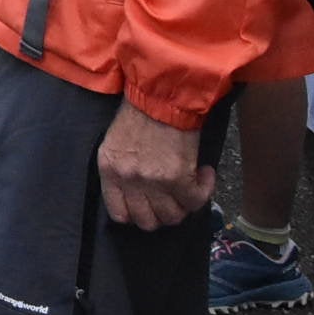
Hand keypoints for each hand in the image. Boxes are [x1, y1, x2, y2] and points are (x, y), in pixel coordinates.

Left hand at [97, 102, 215, 230]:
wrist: (161, 93)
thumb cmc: (138, 112)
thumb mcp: (116, 142)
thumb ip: (122, 170)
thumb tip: (138, 194)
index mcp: (109, 170)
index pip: (119, 213)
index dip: (136, 215)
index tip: (148, 206)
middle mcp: (129, 180)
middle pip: (147, 221)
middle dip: (162, 214)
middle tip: (172, 198)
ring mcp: (153, 182)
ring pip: (173, 216)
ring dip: (184, 205)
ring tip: (188, 187)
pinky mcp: (178, 178)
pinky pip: (195, 201)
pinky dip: (204, 190)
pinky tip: (204, 174)